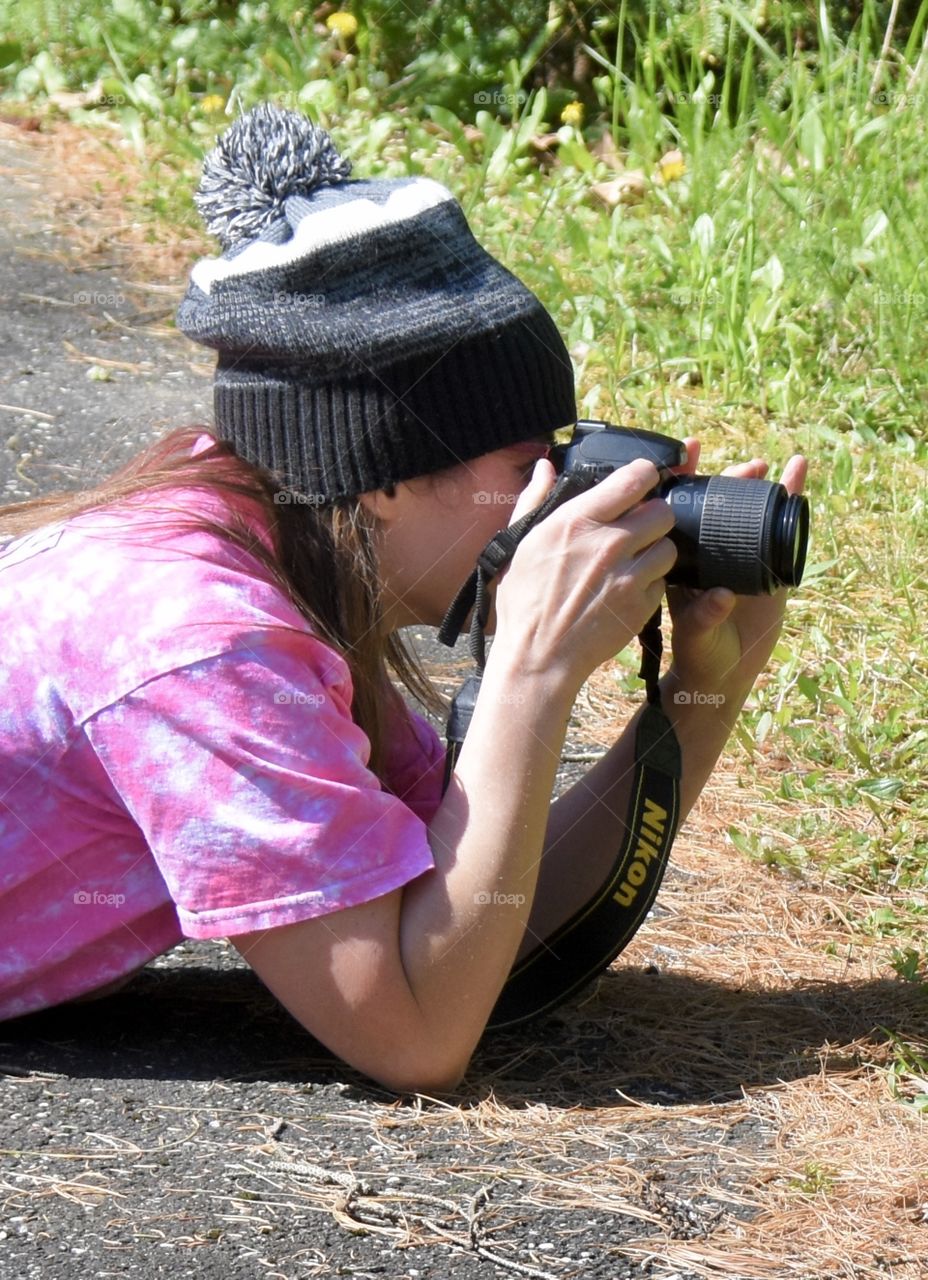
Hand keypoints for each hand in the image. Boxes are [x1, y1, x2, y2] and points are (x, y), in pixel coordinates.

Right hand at [494, 456, 676, 688]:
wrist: (539, 657)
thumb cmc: (524, 601)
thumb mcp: (520, 543)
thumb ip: (535, 499)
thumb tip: (545, 466)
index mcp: (577, 521)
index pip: (634, 478)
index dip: (644, 475)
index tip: (641, 481)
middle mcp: (608, 543)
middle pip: (662, 512)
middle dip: (653, 516)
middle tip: (638, 528)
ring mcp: (628, 576)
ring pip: (669, 547)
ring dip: (656, 551)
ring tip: (634, 561)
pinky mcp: (641, 605)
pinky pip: (662, 582)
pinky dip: (651, 584)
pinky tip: (628, 589)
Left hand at [664, 439, 808, 699]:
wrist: (724, 675)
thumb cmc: (699, 652)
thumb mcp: (696, 635)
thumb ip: (704, 616)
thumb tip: (721, 596)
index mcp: (685, 560)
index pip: (682, 511)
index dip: (685, 478)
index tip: (689, 451)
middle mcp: (711, 552)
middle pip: (721, 504)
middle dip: (732, 479)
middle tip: (747, 466)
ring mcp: (742, 557)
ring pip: (751, 513)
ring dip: (759, 486)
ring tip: (771, 466)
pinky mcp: (771, 567)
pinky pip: (782, 532)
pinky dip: (791, 505)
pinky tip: (799, 475)